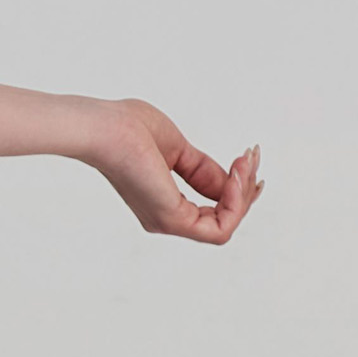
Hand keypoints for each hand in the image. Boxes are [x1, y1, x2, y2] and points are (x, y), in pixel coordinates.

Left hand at [84, 101, 263, 241]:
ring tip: (246, 161)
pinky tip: (237, 175)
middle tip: (253, 155)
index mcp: (163, 202)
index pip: (213, 209)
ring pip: (225, 226)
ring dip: (244, 193)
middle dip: (246, 188)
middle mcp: (165, 217)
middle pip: (223, 219)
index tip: (247, 157)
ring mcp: (167, 221)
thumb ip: (204, 170)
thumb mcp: (179, 150)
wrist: (105, 127)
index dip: (238, 187)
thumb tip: (231, 182)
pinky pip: (219, 229)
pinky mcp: (171, 219)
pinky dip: (236, 204)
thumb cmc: (128, 129)